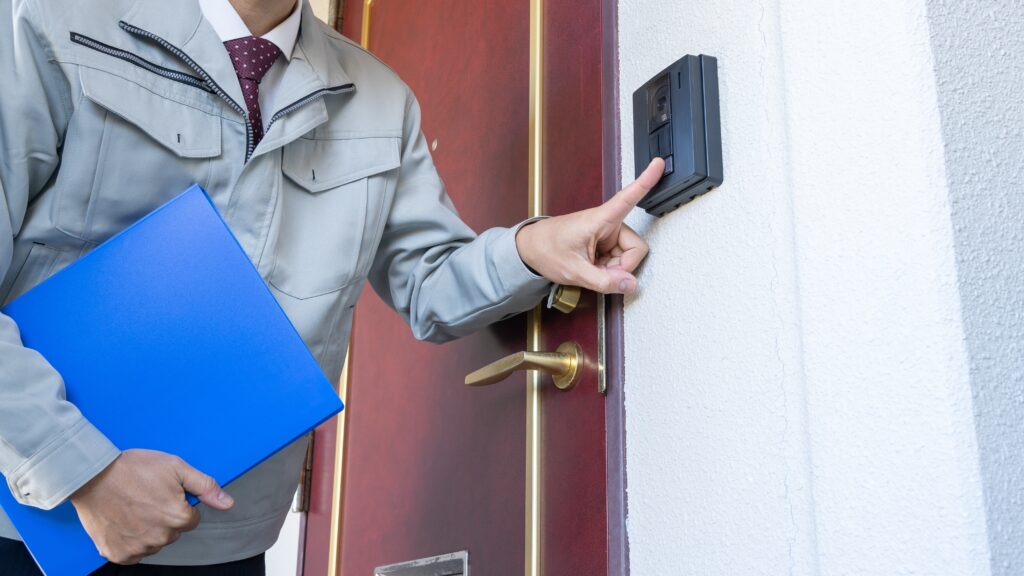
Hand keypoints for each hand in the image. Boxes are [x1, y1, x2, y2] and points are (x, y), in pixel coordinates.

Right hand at [70, 449, 233, 564]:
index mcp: (177, 517)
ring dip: (147, 530)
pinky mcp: (117, 554)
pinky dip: (129, 541)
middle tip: (146, 498)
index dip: (179, 505)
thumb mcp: (176, 467)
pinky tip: (123, 522)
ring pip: (154, 543)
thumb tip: (228, 503)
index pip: (191, 519)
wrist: (92, 475)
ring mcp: (137, 548)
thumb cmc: (134, 468)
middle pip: (173, 532)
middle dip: (164, 518)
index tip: (163, 493)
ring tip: (132, 507)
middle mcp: (160, 537)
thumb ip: (205, 487)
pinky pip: (133, 554)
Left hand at [515, 158, 663, 293]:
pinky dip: (608, 269)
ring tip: (592, 270)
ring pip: (627, 256)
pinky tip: (593, 269)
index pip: (627, 198)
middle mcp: (606, 223)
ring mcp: (606, 233)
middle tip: (601, 274)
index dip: (645, 181)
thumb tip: (629, 284)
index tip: (658, 163)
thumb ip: (603, 281)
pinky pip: (618, 260)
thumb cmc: (545, 250)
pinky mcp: (603, 242)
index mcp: (599, 219)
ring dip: (613, 270)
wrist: (529, 249)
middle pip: (635, 248)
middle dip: (622, 267)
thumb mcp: (573, 271)